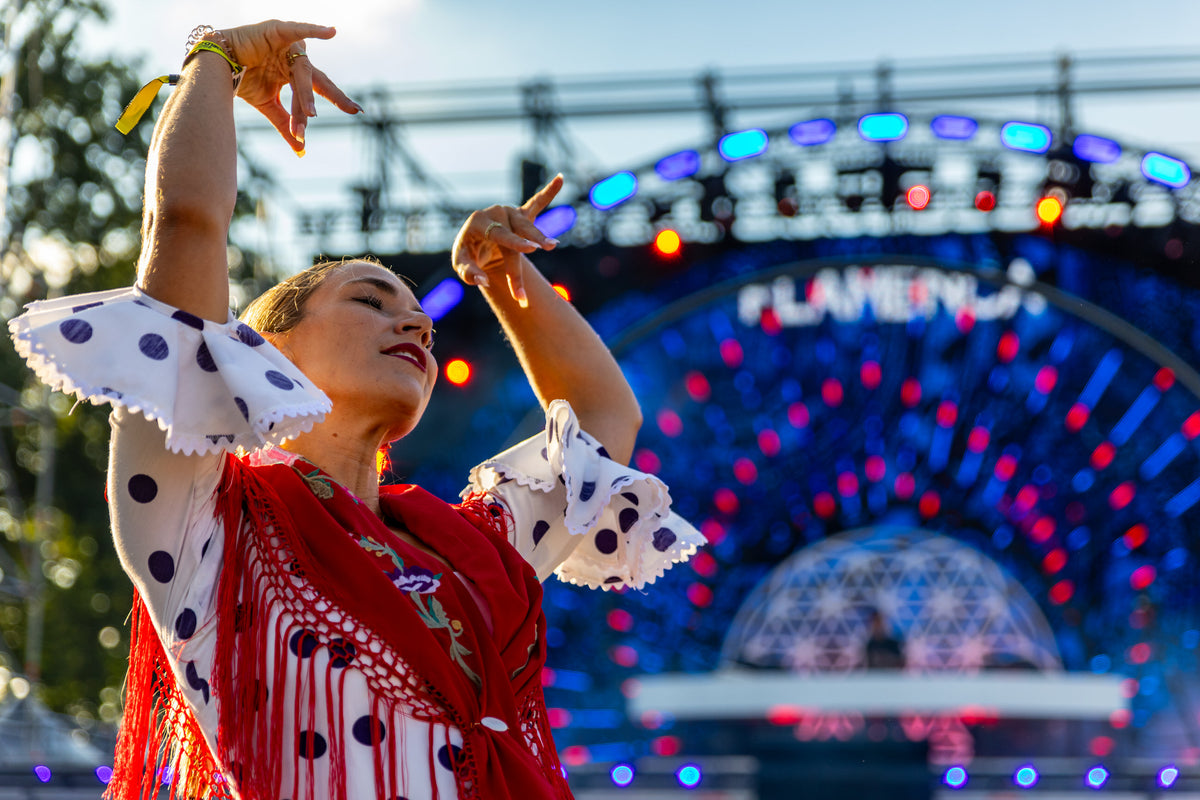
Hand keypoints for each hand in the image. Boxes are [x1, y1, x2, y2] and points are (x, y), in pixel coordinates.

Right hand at [218, 20, 361, 152]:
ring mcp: (288, 46)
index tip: (359, 111)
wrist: (215, 62)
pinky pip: (298, 30)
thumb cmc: (243, 78)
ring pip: (302, 71)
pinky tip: (331, 32)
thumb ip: (286, 125)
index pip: (320, 89)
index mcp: (296, 75)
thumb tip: (301, 151)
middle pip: (315, 82)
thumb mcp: (268, 106)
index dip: (339, 99)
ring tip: (310, 115)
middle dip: (334, 96)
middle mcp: (295, 60)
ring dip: (304, 94)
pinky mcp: (278, 32)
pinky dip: (313, 31)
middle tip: (352, 110)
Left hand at [451, 175, 563, 307]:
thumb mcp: (461, 265)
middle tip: (544, 253)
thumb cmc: (468, 254)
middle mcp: (495, 213)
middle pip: (515, 234)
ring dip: (540, 236)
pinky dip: (549, 192)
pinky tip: (560, 179)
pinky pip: (536, 203)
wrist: (475, 242)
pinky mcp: (520, 214)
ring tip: (553, 245)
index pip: (499, 234)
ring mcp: (509, 212)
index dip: (516, 243)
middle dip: (527, 249)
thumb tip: (484, 281)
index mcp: (477, 222)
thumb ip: (469, 274)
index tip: (532, 249)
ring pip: (527, 226)